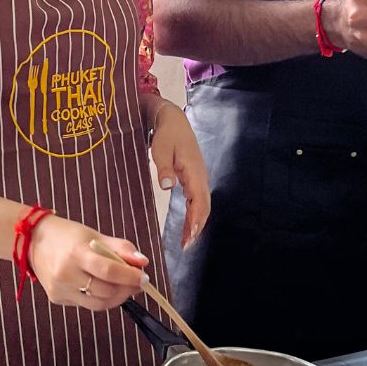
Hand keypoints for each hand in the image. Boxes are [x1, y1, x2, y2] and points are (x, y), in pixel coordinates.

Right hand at [28, 216, 147, 309]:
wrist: (33, 241)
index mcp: (76, 253)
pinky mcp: (57, 299)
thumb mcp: (94, 235)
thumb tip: (143, 262)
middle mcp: (65, 274)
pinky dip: (100, 298)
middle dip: (127, 290)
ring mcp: (60, 289)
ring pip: (97, 304)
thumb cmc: (67, 236)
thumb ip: (121, 248)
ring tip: (126, 288)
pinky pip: (86, 304)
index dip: (129, 277)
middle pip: (105, 291)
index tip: (144, 278)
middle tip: (138, 284)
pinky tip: (104, 288)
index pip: (108, 270)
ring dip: (117, 298)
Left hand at [150, 100, 210, 247]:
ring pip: (202, 205)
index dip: (195, 220)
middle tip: (186, 246)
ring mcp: (199, 177)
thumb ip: (164, 167)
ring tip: (187, 241)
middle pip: (204, 207)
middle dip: (197, 227)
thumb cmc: (167, 133)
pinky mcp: (194, 178)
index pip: (199, 201)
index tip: (189, 237)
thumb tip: (168, 186)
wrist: (173, 119)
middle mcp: (200, 176)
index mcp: (194, 171)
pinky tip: (188, 225)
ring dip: (197, 223)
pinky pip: (198, 200)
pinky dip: (195, 214)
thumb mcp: (161, 149)